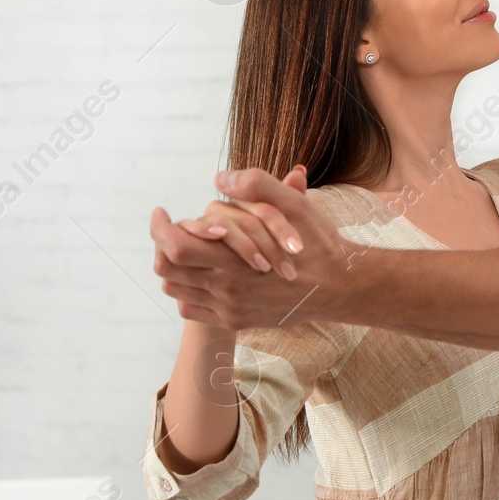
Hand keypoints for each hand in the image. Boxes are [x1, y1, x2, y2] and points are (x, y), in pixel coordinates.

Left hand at [151, 168, 354, 329]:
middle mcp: (226, 290)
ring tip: (188, 248)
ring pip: (175, 290)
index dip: (159, 227)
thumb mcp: (294, 206)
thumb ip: (257, 186)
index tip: (161, 212)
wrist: (339, 288)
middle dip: (163, 245)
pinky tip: (202, 273)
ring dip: (174, 267)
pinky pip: (190, 310)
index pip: (174, 247)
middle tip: (174, 229)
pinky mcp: (235, 321)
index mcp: (234, 260)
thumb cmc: (318, 243)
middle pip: (167, 270)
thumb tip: (220, 178)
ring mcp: (228, 309)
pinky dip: (186, 291)